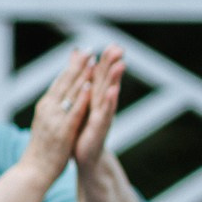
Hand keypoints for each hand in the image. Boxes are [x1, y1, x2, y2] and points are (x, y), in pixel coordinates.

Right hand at [22, 49, 93, 179]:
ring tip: (93, 60)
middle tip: (90, 49)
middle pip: (64, 82)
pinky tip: (89, 86)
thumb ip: (53, 111)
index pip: (59, 82)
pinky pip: (73, 111)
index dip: (71, 67)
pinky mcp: (62, 130)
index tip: (82, 53)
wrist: (33, 172)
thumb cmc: (42, 151)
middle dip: (77, 65)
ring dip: (81, 75)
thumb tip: (58, 99)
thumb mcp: (47, 125)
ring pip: (69, 92)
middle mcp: (48, 109)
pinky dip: (80, 97)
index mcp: (45, 107)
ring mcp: (54, 119)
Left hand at [71, 44, 124, 172]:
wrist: (85, 157)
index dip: (108, 60)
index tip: (115, 44)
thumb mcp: (83, 104)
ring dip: (115, 79)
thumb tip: (80, 64)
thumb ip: (84, 84)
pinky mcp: (99, 127)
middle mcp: (102, 105)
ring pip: (109, 94)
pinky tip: (113, 91)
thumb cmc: (83, 130)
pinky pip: (105, 112)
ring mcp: (103, 116)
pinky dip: (109, 101)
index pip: (102, 75)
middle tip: (120, 48)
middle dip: (114, 64)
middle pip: (108, 81)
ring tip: (121, 65)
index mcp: (95, 98)